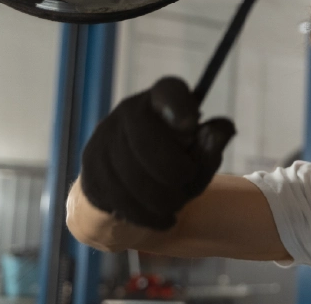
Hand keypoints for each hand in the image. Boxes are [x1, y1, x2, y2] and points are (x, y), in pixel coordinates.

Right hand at [80, 77, 234, 229]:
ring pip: (135, 179)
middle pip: (150, 145)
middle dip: (176, 174)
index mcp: (162, 98)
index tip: (190, 125)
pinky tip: (163, 218)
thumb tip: (220, 130)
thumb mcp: (201, 153)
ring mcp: (104, 139)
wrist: (132, 186)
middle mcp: (129, 110)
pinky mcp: (90, 170)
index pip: (169, 92)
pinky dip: (148, 216)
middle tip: (186, 182)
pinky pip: (121, 200)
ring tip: (176, 203)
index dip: (178, 107)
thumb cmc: (176, 162)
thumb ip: (214, 141)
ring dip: (164, 200)